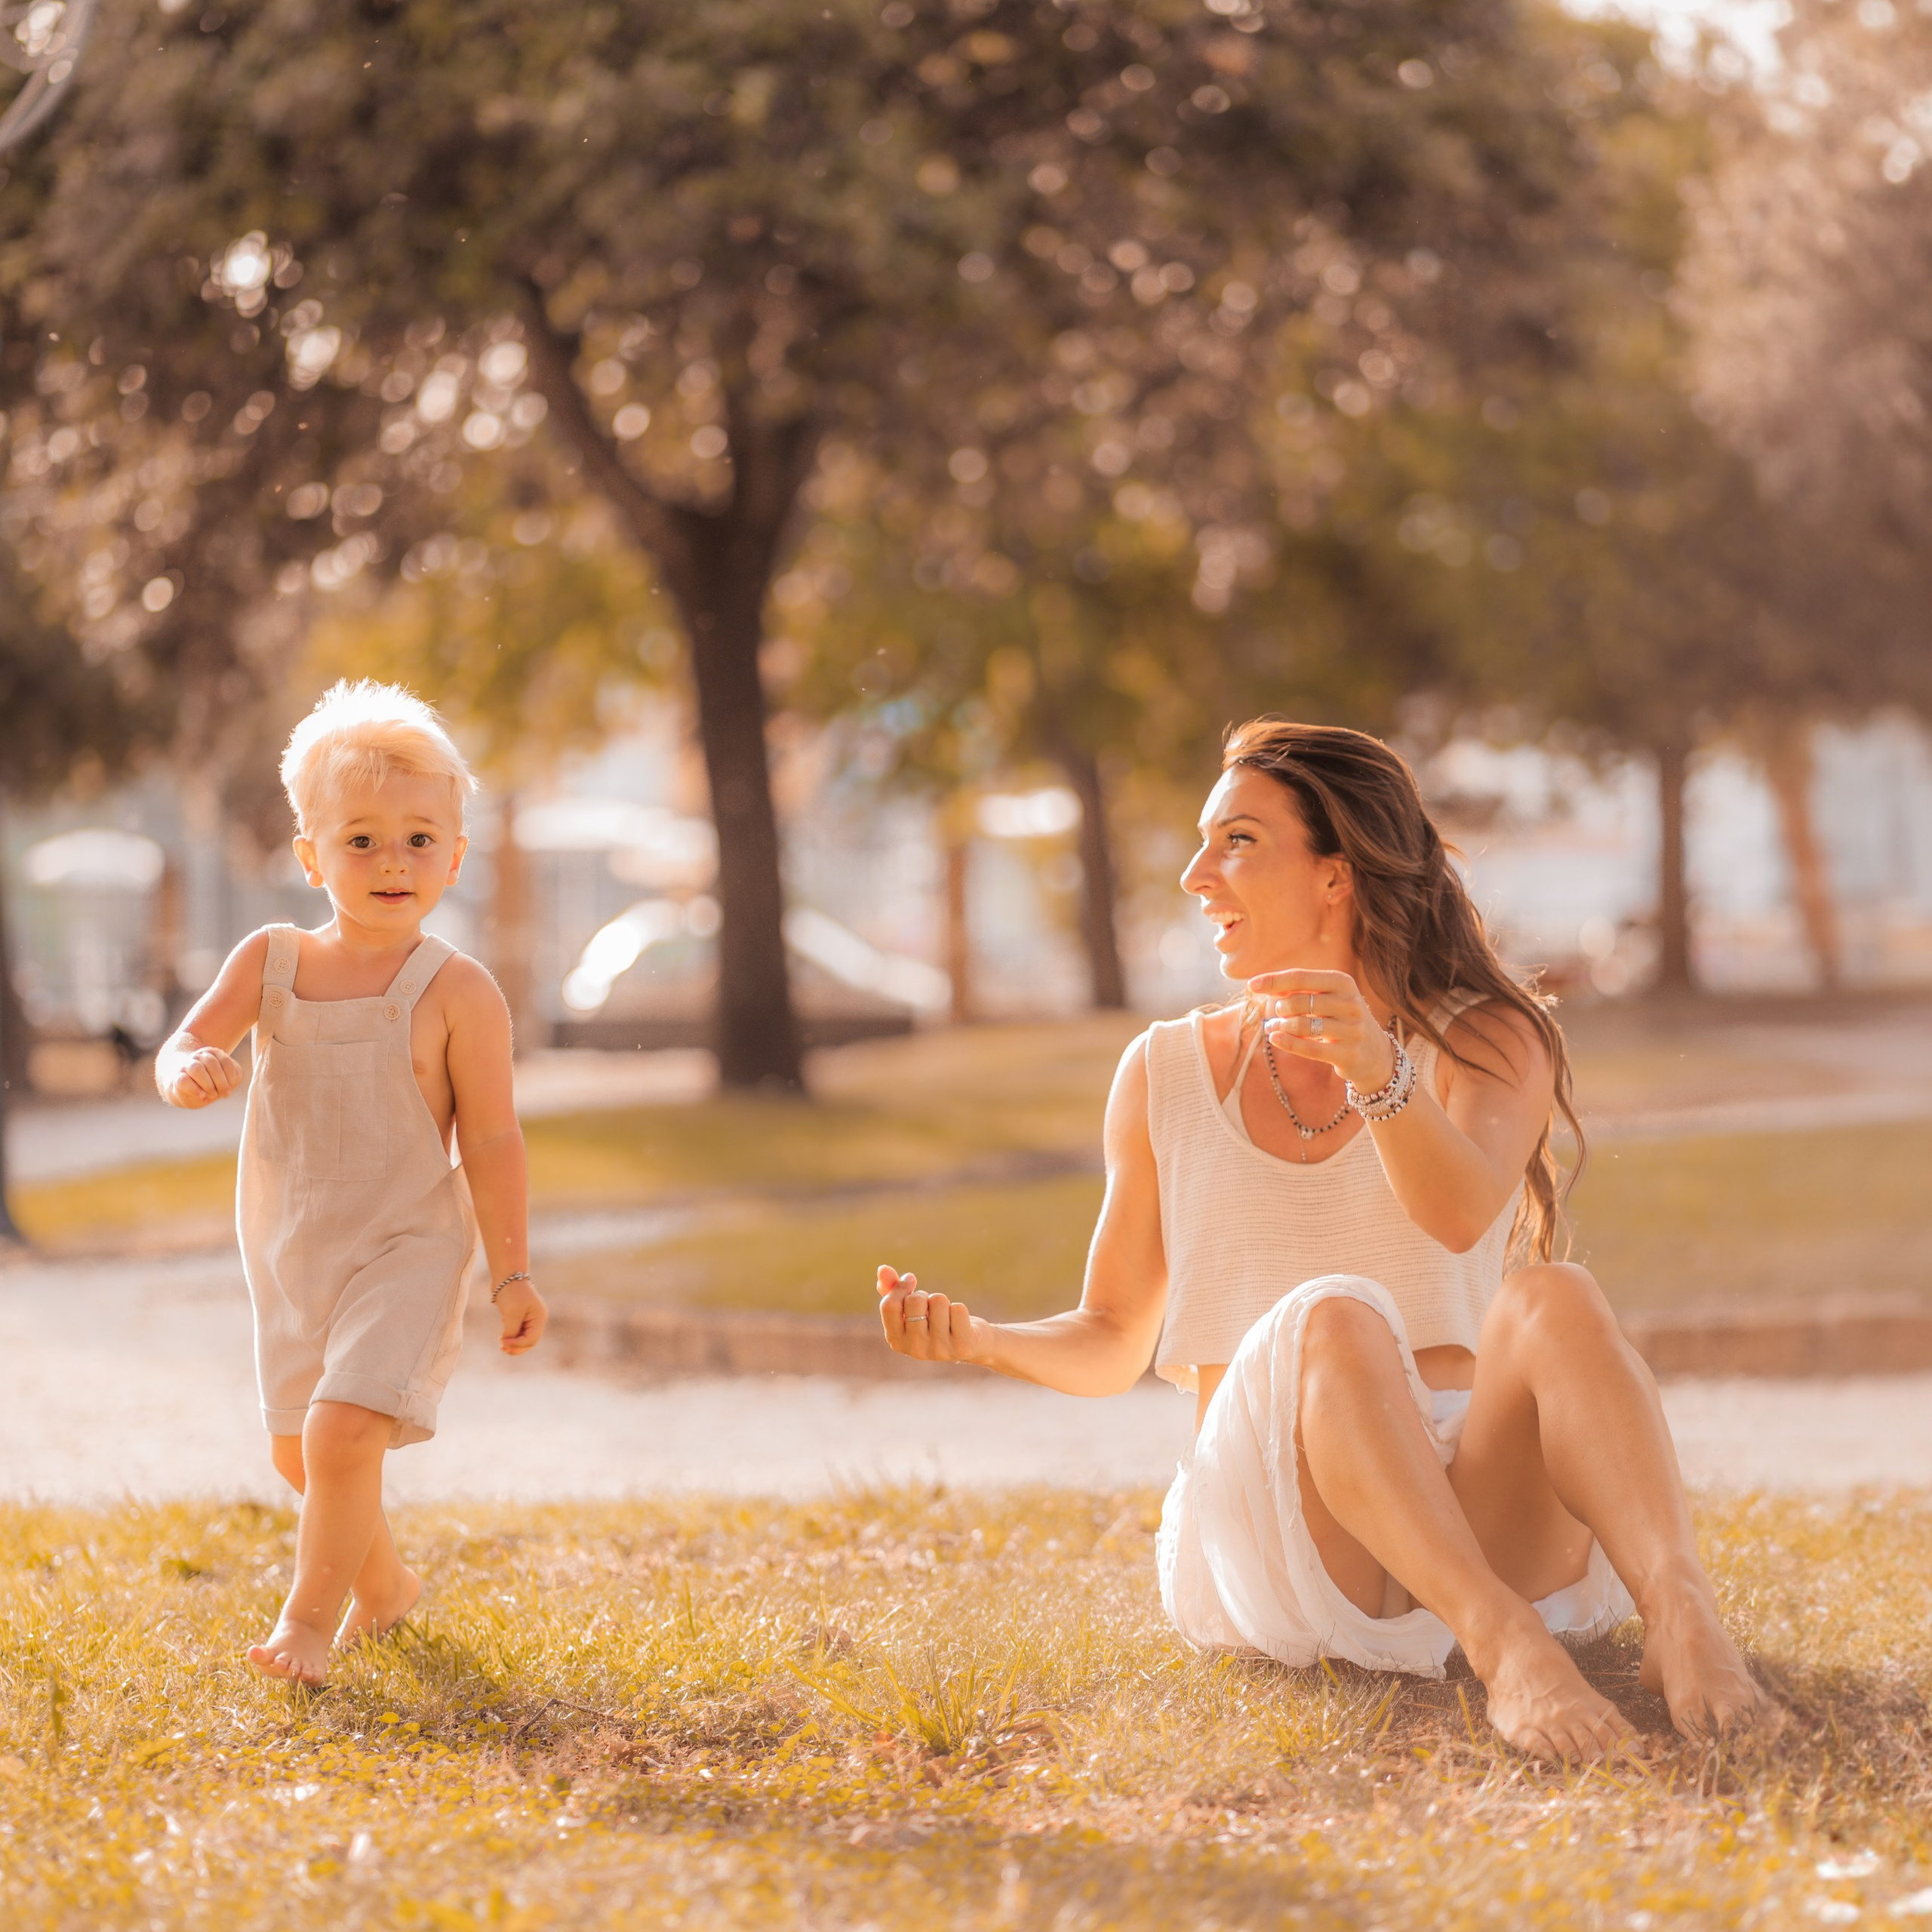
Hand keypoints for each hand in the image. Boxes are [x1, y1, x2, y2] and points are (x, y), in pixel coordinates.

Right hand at [162, 1043, 242, 1108]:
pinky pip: (183, 1081)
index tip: (231, 1087)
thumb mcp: (225, 1079)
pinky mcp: (177, 1078)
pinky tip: (202, 1095)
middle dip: (221, 1082)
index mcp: (213, 1054)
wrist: (187, 1091)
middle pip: (211, 1063)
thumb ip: (233, 1078)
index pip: (225, 1062)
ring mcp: (186, 1066)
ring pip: (196, 1069)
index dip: (230, 1076)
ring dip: (208, 1084)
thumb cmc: (210, 1084)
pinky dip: (195, 1089)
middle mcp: (199, 1057)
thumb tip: (231, 1084)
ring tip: (213, 1095)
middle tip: (224, 1093)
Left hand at [496, 1277, 546, 1354]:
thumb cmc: (512, 1293)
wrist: (506, 1275)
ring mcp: (528, 1317)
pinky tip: (502, 1330)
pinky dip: (510, 1334)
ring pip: (522, 1337)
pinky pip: (516, 1330)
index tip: (502, 1342)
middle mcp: (536, 1319)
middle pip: (529, 1341)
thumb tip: (507, 1344)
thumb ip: (511, 1331)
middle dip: (516, 1347)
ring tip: (501, 1341)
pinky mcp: (519, 1315)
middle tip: (502, 1348)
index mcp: (539, 1318)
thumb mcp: (512, 1314)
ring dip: (512, 1342)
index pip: (531, 1340)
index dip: (517, 1345)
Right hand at [877, 1265, 988, 1366]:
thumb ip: (893, 1290)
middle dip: (924, 1295)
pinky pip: (958, 1309)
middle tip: (931, 1307)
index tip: (911, 1279)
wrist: (970, 1345)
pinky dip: (960, 1309)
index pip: (889, 1306)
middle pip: (914, 1300)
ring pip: (938, 1301)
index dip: (900, 1287)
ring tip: (946, 1316)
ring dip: (944, 1302)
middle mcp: (915, 1349)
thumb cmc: (935, 1322)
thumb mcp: (911, 1309)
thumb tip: (882, 1269)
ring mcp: (939, 1350)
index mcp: (896, 1341)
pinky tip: (961, 1323)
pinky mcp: (962, 1346)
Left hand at [1247, 968, 1395, 1092]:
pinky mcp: (1349, 1054)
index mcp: (1343, 982)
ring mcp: (1352, 1030)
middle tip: (1277, 1013)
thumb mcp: (1326, 998)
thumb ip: (1298, 990)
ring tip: (1275, 1027)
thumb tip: (1263, 986)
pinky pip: (1310, 1049)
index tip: (1251, 985)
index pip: (1301, 977)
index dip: (1273, 981)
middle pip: (1299, 1002)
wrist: (1374, 1053)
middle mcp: (1350, 1003)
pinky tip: (1275, 1038)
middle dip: (1281, 1008)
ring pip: (1302, 1025)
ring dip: (1282, 1026)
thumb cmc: (1340, 1019)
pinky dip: (1288, 1043)